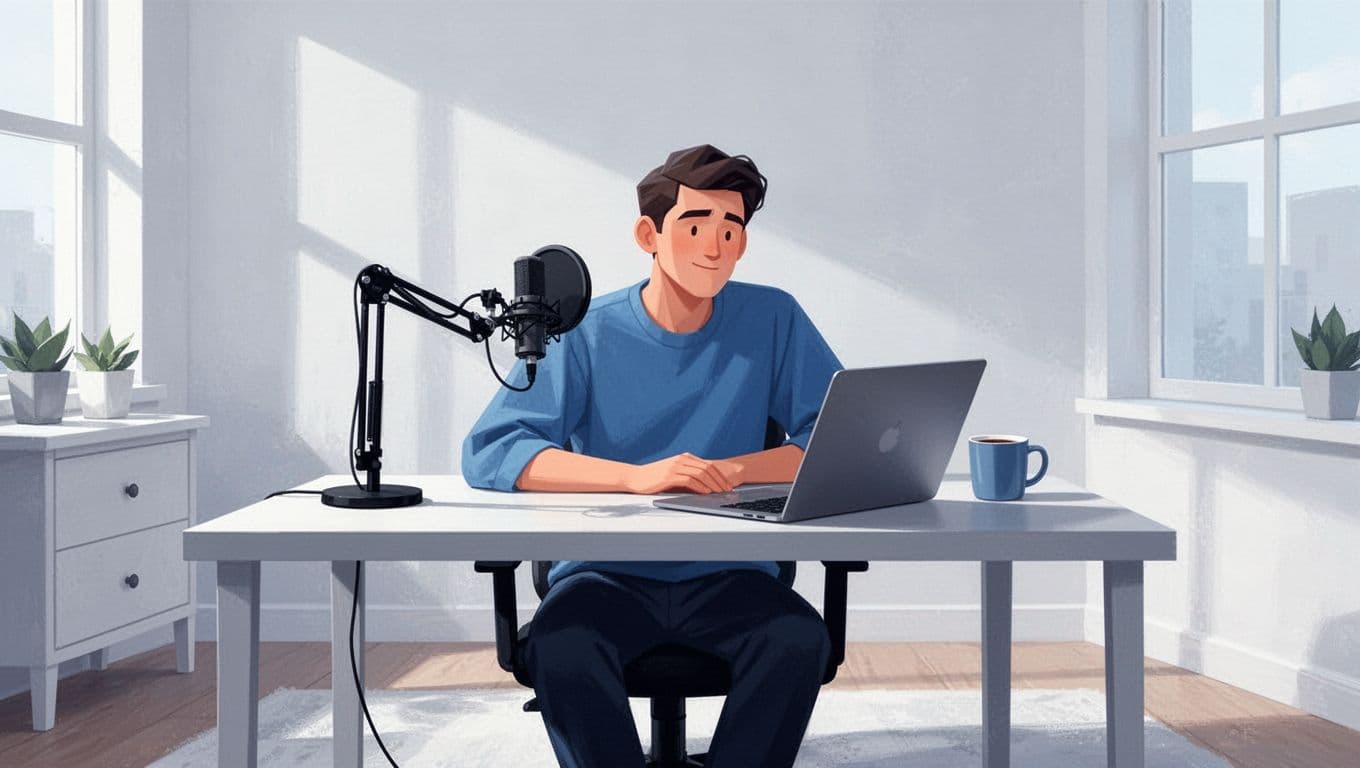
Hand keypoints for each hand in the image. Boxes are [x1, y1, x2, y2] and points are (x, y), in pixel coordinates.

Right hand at [624, 453, 745, 493]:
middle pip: (707, 468)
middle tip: (727, 490)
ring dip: (712, 484)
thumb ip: (688, 477)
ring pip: (701, 474)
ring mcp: (675, 466)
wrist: (635, 478)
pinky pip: (690, 480)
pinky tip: (706, 493)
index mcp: (684, 458)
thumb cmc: (654, 478)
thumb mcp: (674, 474)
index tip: (727, 485)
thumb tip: (705, 487)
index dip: (720, 475)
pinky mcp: (670, 475)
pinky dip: (700, 487)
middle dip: (720, 480)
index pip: (708, 465)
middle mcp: (681, 460)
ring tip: (719, 493)